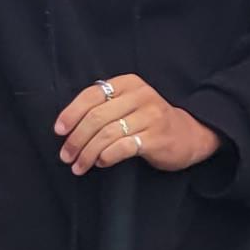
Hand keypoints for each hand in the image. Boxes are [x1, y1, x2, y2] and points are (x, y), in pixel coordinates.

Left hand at [56, 76, 222, 176]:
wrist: (190, 135)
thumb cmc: (150, 121)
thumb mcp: (129, 104)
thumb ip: (104, 107)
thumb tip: (67, 126)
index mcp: (129, 83)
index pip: (91, 95)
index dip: (71, 114)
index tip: (59, 131)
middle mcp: (140, 96)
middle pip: (96, 117)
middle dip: (76, 139)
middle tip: (66, 156)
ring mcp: (150, 117)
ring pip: (107, 134)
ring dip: (87, 153)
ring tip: (78, 166)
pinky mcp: (157, 138)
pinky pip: (123, 147)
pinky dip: (106, 157)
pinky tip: (101, 163)